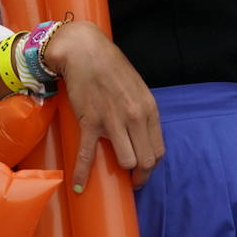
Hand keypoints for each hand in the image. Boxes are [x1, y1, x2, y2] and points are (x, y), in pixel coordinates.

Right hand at [46, 21, 163, 189]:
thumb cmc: (111, 67)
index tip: (142, 171)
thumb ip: (143, 112)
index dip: (151, 167)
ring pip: (126, 161)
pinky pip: (88, 155)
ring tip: (113, 176)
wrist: (85, 51)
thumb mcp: (138, 88)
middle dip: (140, 176)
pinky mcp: (90, 122)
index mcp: (149, 109)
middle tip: (131, 180)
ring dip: (119, 172)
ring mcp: (113, 121)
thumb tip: (142, 135)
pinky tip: (78, 185)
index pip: (158, 150)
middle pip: (146, 161)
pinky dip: (82, 173)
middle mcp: (135, 117)